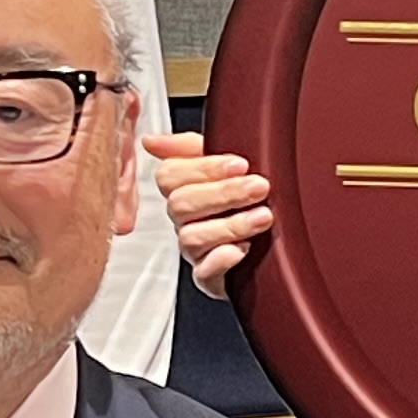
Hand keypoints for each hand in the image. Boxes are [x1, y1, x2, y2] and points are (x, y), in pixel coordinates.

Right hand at [141, 128, 274, 295]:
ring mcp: (194, 250)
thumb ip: (190, 148)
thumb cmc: (242, 202)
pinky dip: (222, 260)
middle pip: (181, 204)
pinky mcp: (208, 277)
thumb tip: (150, 140)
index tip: (239, 164)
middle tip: (259, 187)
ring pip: (191, 237)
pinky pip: (204, 273)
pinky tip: (243, 249)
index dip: (203, 168)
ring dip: (230, 225)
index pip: (169, 175)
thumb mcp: (222, 164)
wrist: (267, 247)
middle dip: (224, 193)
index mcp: (182, 190)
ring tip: (263, 216)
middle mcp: (183, 220)